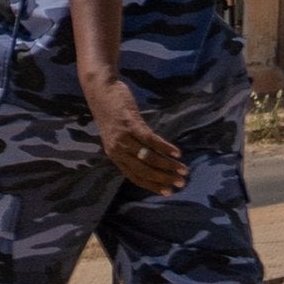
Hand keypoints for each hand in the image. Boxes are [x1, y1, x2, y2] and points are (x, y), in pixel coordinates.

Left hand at [86, 69, 186, 193]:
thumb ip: (131, 149)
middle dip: (164, 178)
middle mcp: (118, 150)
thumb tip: (152, 161)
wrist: (100, 91)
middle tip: (181, 183)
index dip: (152, 186)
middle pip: (144, 170)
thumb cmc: (112, 114)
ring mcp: (124, 137)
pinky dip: (165, 147)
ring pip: (148, 157)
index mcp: (115, 156)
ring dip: (168, 165)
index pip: (135, 177)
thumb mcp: (119, 136)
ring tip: (183, 169)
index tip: (168, 192)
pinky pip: (150, 140)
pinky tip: (177, 152)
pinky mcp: (130, 123)